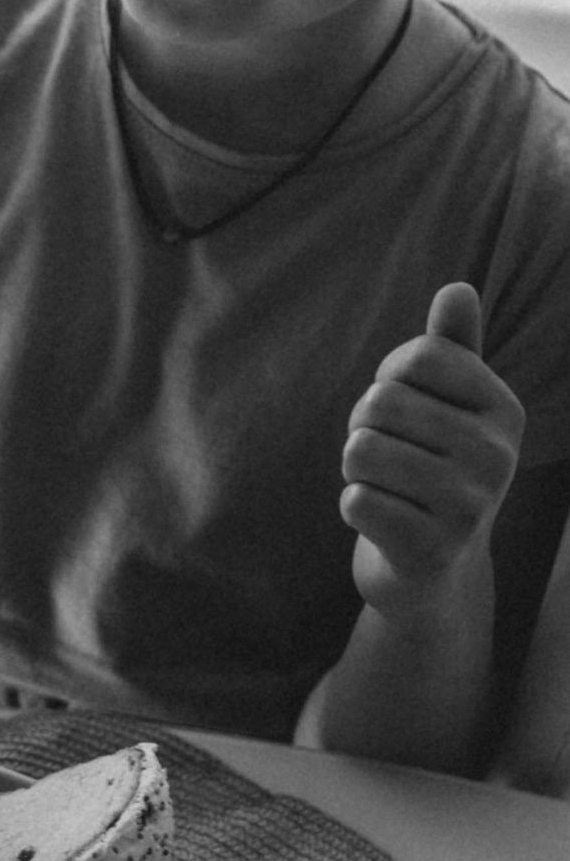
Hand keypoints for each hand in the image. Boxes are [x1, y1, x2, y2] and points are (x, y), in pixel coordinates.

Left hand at [342, 280, 523, 624]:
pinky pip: (354, 500)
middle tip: (390, 457)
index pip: (415, 358)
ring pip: (360, 450)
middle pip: (380, 403)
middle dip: (366, 427)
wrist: (434, 572)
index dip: (387, 380)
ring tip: (388, 487)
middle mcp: (498, 457)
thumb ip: (452, 348)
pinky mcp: (431, 549)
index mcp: (505, 411)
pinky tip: (385, 521)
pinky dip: (354, 507)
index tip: (404, 412)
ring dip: (356, 469)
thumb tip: (457, 288)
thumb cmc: (435, 470)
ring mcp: (469, 507)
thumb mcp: (451, 408)